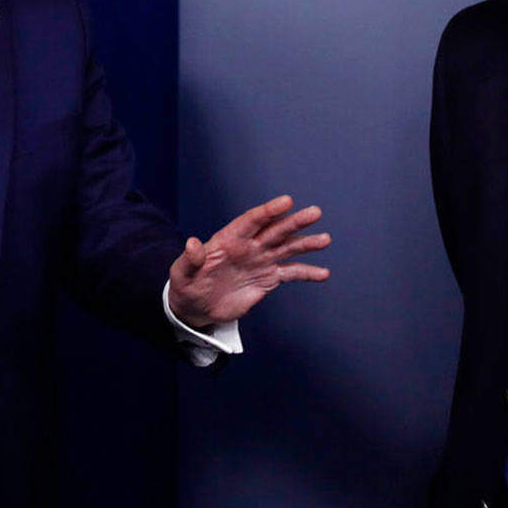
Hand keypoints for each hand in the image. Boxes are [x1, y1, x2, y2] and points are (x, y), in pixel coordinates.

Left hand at [168, 195, 329, 328]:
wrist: (197, 306)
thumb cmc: (187, 284)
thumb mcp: (182, 273)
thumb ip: (190, 258)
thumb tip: (193, 242)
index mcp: (229, 239)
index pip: (252, 221)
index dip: (269, 211)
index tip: (287, 202)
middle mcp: (250, 246)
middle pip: (275, 230)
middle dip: (295, 222)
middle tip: (315, 212)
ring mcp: (261, 260)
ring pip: (288, 248)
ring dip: (306, 244)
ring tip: (325, 239)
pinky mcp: (268, 278)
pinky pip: (291, 273)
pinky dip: (307, 273)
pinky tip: (323, 273)